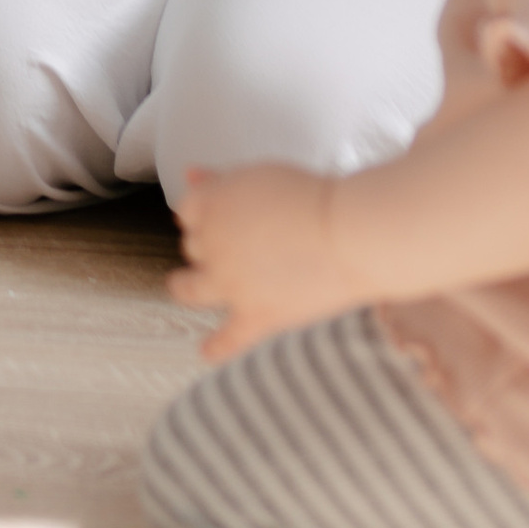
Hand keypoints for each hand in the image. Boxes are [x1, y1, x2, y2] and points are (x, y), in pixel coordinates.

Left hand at [170, 161, 361, 359]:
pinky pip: (228, 339)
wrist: (346, 236)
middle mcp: (212, 246)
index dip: (203, 213)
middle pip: (193, 247)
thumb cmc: (311, 198)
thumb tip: (190, 175)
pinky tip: (206, 352)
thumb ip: (219, 179)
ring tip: (182, 287)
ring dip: (184, 286)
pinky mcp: (255, 317)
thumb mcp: (258, 176)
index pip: (188, 210)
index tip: (213, 217)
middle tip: (230, 245)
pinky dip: (216, 347)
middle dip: (207, 244)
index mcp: (211, 206)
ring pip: (189, 289)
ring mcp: (230, 285)